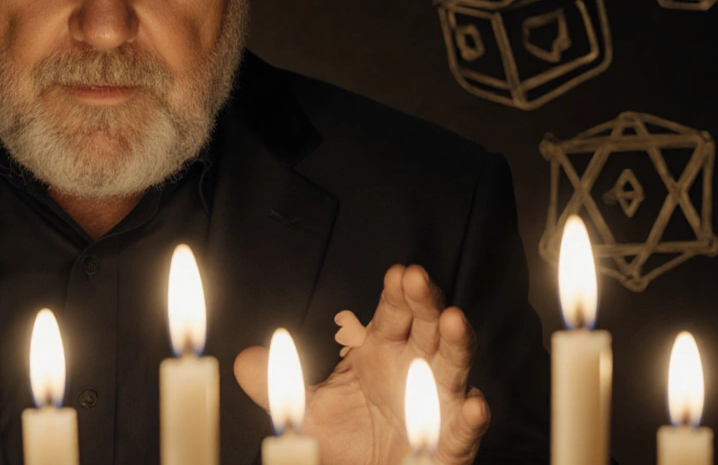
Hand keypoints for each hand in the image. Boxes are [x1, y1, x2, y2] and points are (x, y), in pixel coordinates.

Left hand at [234, 265, 488, 464]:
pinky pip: (463, 431)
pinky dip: (471, 418)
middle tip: (418, 278)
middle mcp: (414, 369)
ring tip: (453, 320)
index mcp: (382, 351)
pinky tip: (475, 404)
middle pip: (425, 328)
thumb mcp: (305, 411)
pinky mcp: (450, 444)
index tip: (398, 272)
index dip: (398, 293)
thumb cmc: (345, 439)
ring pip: (452, 368)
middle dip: (425, 302)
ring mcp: (438, 404)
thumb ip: (276, 386)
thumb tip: (242, 360)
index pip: (393, 313)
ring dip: (456, 344)